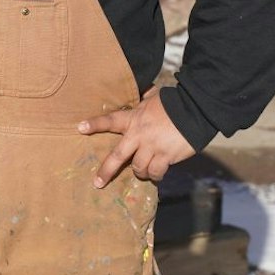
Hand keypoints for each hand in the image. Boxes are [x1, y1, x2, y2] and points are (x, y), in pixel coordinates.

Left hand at [78, 88, 195, 188]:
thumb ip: (144, 101)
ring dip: (139, 171)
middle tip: (98, 182)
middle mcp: (139, 135)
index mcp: (134, 119)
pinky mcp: (166, 157)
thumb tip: (144, 92)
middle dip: (106, 171)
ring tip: (142, 171)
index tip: (80, 128)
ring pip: (138, 168)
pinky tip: (157, 173)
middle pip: (118, 156)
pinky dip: (155, 175)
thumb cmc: (173, 102)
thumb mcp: (153, 99)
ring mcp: (152, 147)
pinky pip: (156, 172)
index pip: (110, 121)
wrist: (194, 110)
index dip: (95, 124)